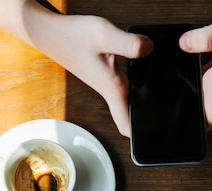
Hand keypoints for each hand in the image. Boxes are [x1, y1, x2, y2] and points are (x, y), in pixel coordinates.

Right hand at [29, 15, 153, 136]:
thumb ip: (130, 44)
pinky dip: (136, 79)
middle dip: (145, 119)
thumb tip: (150, 48)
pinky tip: (145, 64)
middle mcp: (109, 88)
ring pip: (127, 97)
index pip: (126, 126)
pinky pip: (123, 81)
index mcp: (112, 88)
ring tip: (159, 97)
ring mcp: (104, 81)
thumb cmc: (71, 36)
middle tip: (163, 119)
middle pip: (130, 115)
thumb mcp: (104, 36)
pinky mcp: (103, 70)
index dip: (140, 136)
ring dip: (141, 99)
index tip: (153, 138)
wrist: (48, 31)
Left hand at [179, 0, 211, 129]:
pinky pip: (201, 79)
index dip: (197, 129)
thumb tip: (184, 45)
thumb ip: (206, 38)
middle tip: (170, 116)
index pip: (208, 117)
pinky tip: (182, 69)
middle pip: (201, 109)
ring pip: (200, 94)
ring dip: (189, 97)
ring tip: (171, 97)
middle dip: (187, 115)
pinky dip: (191, 78)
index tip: (185, 133)